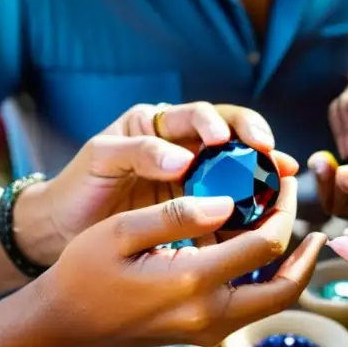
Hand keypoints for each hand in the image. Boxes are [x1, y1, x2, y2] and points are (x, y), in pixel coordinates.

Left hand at [15, 103, 294, 266]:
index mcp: (160, 124)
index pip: (199, 114)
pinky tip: (266, 217)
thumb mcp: (101, 160)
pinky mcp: (199, 212)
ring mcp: (195, 181)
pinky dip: (249, 211)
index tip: (223, 139)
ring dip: (263, 175)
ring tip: (283, 182)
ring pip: (238, 172)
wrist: (64, 232)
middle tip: (271, 154)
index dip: (217, 123)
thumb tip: (181, 159)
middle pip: (232, 136)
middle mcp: (184, 148)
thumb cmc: (79, 187)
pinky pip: (230, 207)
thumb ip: (138, 151)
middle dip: (256, 141)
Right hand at [39, 176, 326, 346]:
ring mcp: (209, 330)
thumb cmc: (83, 272)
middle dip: (304, 250)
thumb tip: (230, 203)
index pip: (266, 245)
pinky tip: (256, 249)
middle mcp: (210, 314)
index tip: (282, 181)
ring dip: (290, 267)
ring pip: (274, 302)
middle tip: (304, 215)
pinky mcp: (204, 334)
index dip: (284, 210)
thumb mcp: (121, 230)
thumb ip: (178, 214)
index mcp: (193, 282)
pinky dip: (266, 279)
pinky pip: (252, 306)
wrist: (61, 325)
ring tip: (289, 227)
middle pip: (287, 287)